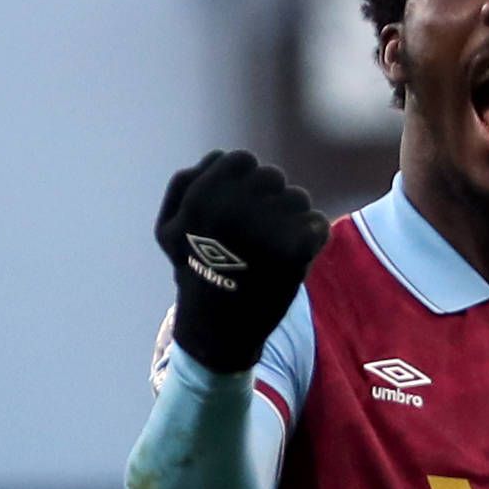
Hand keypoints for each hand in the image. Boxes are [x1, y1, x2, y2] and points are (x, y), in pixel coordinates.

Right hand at [154, 149, 329, 374]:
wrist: (218, 331)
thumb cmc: (196, 275)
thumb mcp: (171, 229)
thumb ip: (188, 185)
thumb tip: (219, 157)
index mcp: (202, 193)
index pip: (241, 161)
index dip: (245, 185)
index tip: (241, 213)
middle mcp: (233, 205)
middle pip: (272, 177)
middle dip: (269, 201)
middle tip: (258, 236)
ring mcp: (265, 225)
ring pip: (298, 199)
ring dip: (291, 220)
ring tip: (271, 252)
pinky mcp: (294, 249)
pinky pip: (317, 225)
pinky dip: (311, 241)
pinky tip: (290, 262)